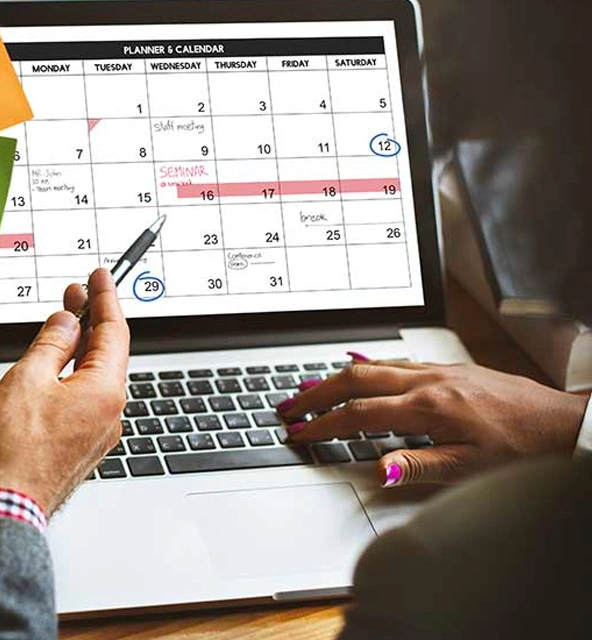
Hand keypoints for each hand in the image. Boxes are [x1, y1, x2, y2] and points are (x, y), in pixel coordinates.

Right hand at [0, 269, 128, 514]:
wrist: (0, 509)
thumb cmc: (14, 452)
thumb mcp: (27, 378)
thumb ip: (50, 344)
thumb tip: (67, 323)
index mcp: (105, 391)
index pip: (114, 331)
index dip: (105, 299)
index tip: (99, 276)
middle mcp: (107, 413)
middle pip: (97, 356)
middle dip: (78, 326)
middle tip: (71, 296)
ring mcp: (91, 434)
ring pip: (72, 384)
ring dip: (43, 369)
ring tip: (12, 367)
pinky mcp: (73, 449)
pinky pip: (60, 409)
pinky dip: (35, 397)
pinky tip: (0, 403)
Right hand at [278, 356, 587, 486]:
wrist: (565, 424)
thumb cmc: (523, 449)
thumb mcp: (471, 469)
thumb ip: (418, 466)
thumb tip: (376, 468)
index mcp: (429, 407)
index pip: (359, 413)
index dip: (323, 424)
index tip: (298, 433)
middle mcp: (429, 381)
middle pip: (355, 378)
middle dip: (315, 392)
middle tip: (287, 405)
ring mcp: (439, 370)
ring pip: (374, 364)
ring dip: (336, 376)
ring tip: (309, 388)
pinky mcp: (449, 368)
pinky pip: (396, 360)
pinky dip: (367, 366)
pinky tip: (359, 368)